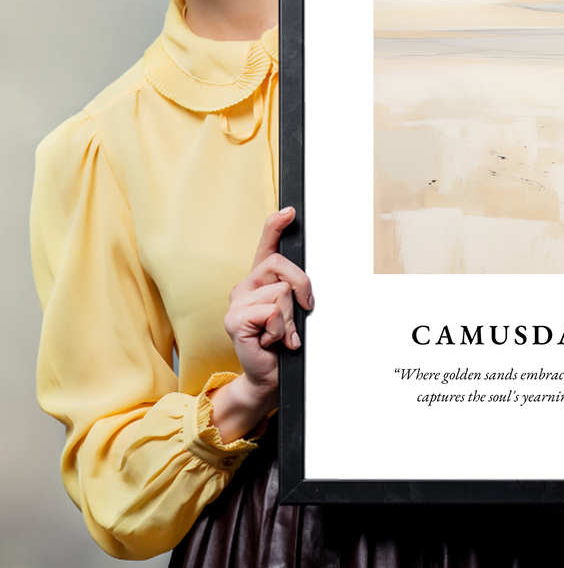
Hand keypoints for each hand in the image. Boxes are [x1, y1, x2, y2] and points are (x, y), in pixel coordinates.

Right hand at [209, 207, 313, 441]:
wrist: (269, 376)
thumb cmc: (283, 344)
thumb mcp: (294, 312)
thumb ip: (295, 292)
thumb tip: (305, 284)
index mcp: (260, 281)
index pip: (266, 246)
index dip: (276, 225)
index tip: (290, 211)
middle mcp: (245, 286)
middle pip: (281, 265)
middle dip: (302, 287)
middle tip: (303, 311)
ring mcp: (236, 302)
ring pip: (281, 292)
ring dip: (290, 318)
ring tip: (281, 334)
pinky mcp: (234, 320)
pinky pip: (271, 312)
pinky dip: (280, 330)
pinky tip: (271, 342)